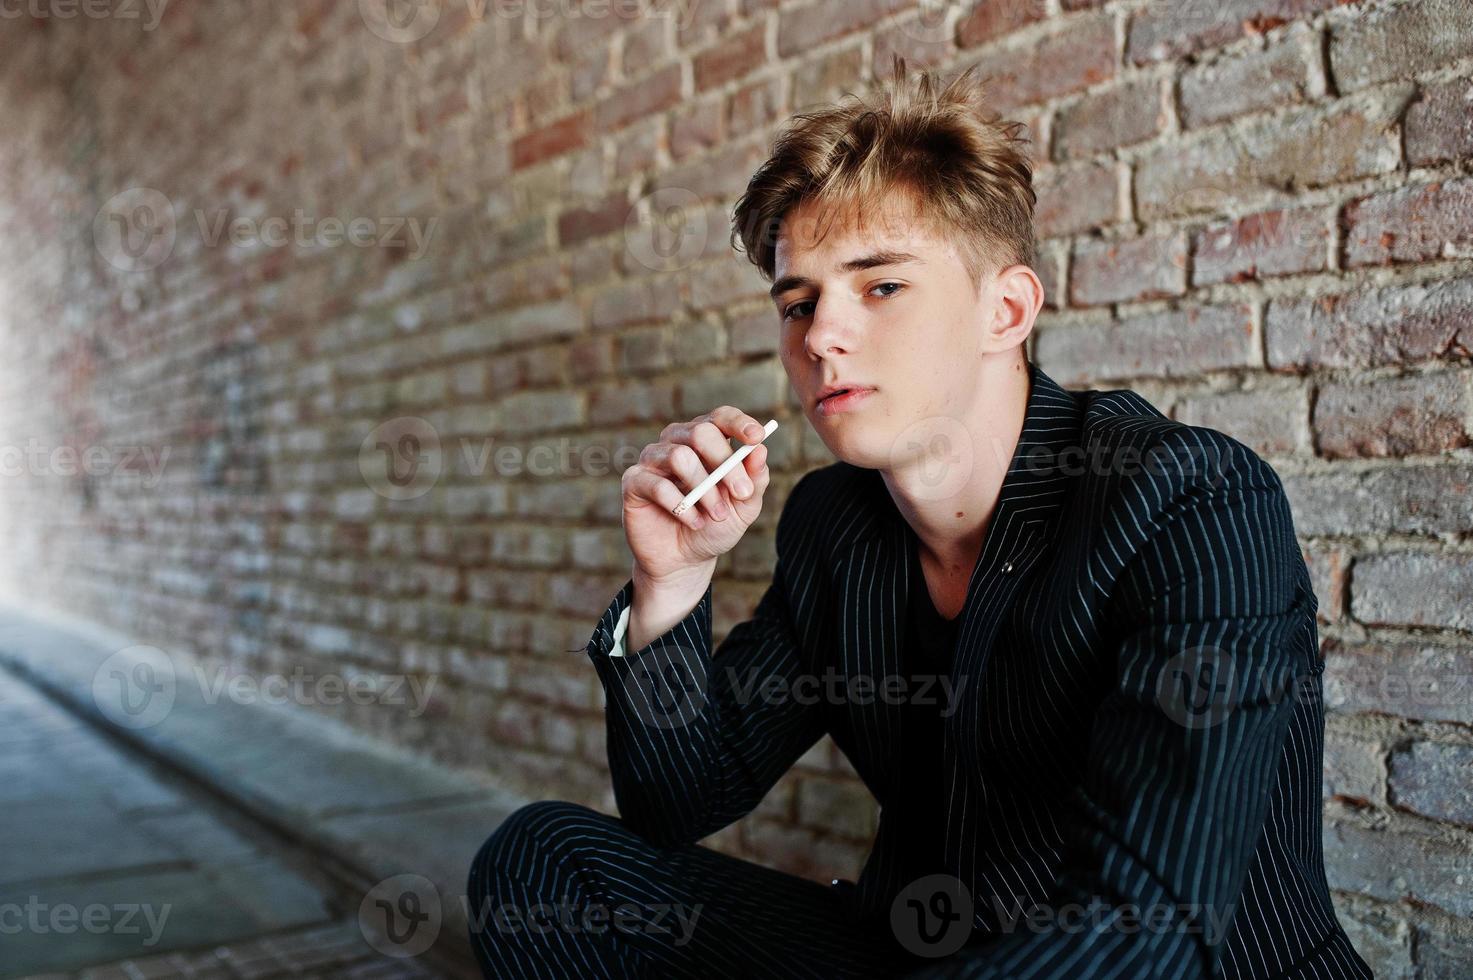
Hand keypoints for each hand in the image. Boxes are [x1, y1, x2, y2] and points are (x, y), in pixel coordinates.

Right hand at [620, 406, 772, 583]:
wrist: (685, 560)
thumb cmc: (715, 527)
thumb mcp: (744, 507)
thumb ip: (754, 480)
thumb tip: (761, 450)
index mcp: (706, 441)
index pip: (721, 417)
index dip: (738, 423)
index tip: (756, 437)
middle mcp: (677, 442)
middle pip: (700, 432)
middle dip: (725, 463)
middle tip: (742, 493)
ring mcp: (653, 460)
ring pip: (680, 457)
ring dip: (705, 490)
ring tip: (717, 515)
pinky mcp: (634, 482)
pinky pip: (658, 485)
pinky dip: (682, 507)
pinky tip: (695, 522)